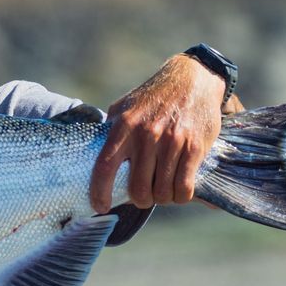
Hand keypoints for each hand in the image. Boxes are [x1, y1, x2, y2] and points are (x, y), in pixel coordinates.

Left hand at [87, 54, 226, 212]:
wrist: (192, 79)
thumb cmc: (153, 99)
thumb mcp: (124, 108)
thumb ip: (110, 132)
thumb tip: (91, 157)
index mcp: (124, 126)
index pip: (105, 166)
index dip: (99, 192)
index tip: (100, 206)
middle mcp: (147, 134)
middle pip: (138, 189)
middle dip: (141, 200)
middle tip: (143, 196)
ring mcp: (172, 142)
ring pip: (162, 192)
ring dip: (162, 198)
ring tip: (162, 190)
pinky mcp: (194, 147)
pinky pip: (184, 187)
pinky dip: (181, 196)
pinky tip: (178, 190)